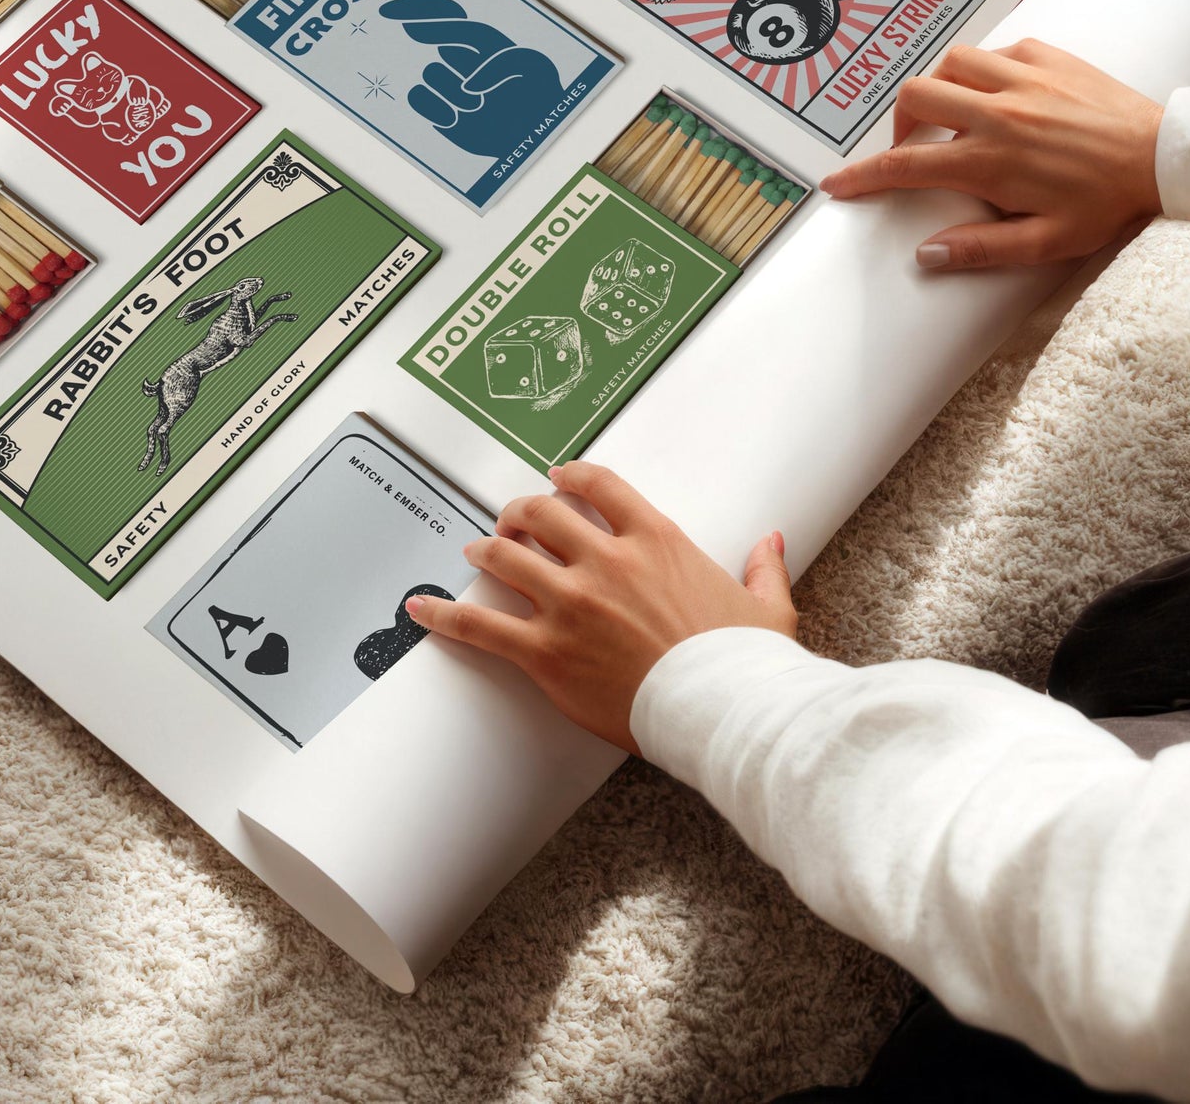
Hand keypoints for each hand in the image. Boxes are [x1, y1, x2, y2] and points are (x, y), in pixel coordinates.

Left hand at [407, 463, 796, 755]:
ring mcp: (571, 604)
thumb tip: (771, 541)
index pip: (598, 485)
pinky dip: (444, 615)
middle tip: (509, 521)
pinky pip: (481, 628)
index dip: (569, 476)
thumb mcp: (766, 607)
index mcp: (655, 540)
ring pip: (506, 558)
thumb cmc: (746, 665)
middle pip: (540, 514)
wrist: (728, 714)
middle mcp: (605, 561)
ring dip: (484, 550)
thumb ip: (762, 567)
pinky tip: (418, 607)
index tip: (556, 476)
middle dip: (519, 512)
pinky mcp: (547, 652)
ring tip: (474, 552)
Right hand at [820, 40, 1162, 270]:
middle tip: (913, 146)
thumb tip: (927, 254)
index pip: (905, 166)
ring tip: (951, 112)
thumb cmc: (1110, 203)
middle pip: (915, 98)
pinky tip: (997, 90)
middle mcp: (997, 113)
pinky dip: (984, 68)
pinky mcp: (1048, 57)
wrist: (1166, 157)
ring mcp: (1022, 79)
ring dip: (939, 86)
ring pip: (949, 62)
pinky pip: (997, 50)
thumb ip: (982, 249)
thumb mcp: (1048, 242)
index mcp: (990, 161)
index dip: (862, 176)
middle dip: (899, 122)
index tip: (838, 184)